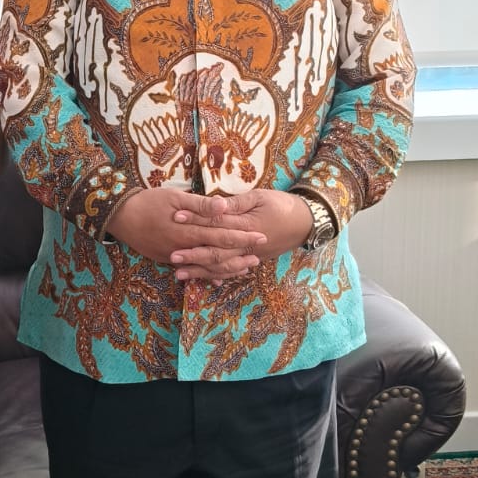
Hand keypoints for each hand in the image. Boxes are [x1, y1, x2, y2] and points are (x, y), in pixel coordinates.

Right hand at [106, 187, 266, 271]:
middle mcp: (183, 248)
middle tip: (259, 256)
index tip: (260, 236)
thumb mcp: (174, 198)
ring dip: (227, 268)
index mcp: (188, 231)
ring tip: (245, 267)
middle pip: (217, 255)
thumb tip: (224, 206)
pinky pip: (191, 270)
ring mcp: (174, 257)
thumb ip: (200, 205)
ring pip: (205, 267)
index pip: (221, 235)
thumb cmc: (147, 202)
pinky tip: (218, 278)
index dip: (242, 237)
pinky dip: (207, 274)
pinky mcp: (165, 259)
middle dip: (239, 255)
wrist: (118, 216)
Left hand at [171, 189, 313, 280]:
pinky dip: (216, 276)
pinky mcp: (252, 259)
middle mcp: (247, 244)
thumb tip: (214, 204)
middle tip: (172, 256)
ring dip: (200, 270)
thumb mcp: (260, 197)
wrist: (306, 223)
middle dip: (193, 254)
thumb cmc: (282, 205)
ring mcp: (250, 255)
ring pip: (222, 265)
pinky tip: (201, 280)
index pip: (217, 222)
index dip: (196, 219)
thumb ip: (236, 203)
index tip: (176, 217)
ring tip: (179, 273)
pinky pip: (232, 271)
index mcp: (247, 225)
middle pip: (216, 250)